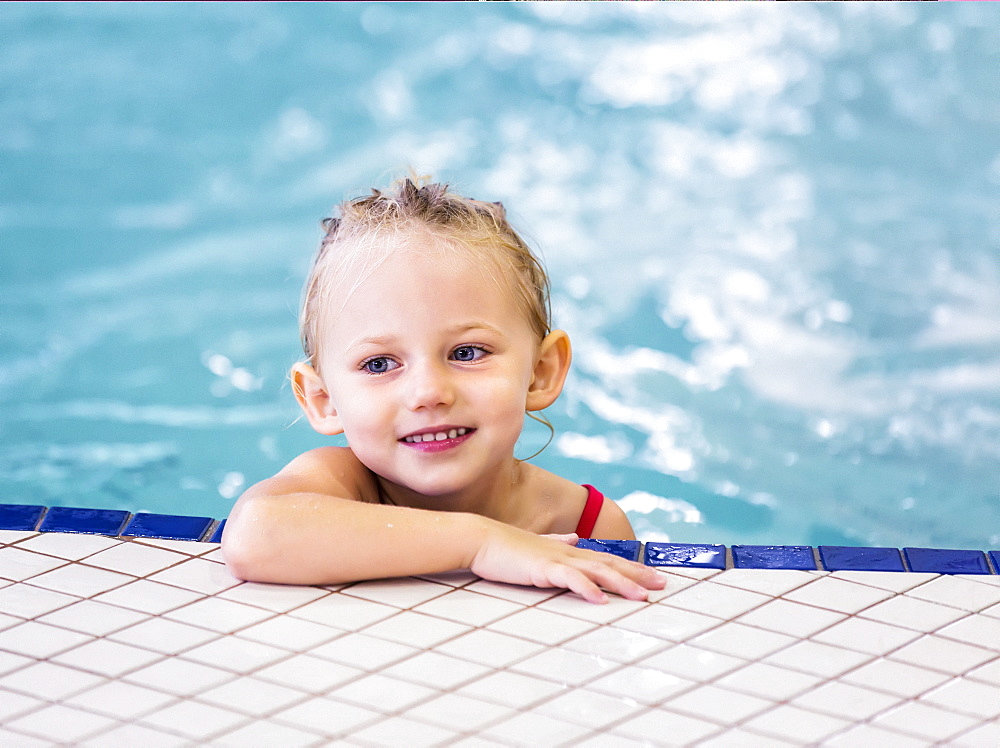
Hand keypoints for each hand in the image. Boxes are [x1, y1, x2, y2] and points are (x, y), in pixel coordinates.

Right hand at [469, 523, 666, 603]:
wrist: (481, 539)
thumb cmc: (507, 547)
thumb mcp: (538, 545)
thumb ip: (558, 542)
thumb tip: (575, 538)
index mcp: (569, 550)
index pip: (607, 558)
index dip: (632, 567)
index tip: (654, 576)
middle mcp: (569, 553)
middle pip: (610, 563)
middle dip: (637, 574)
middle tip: (661, 584)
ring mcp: (557, 559)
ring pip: (596, 571)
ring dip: (620, 583)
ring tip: (641, 596)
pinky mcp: (542, 568)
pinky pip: (569, 579)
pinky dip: (585, 588)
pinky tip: (599, 599)